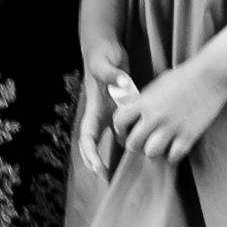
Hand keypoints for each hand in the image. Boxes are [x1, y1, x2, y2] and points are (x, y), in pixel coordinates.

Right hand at [80, 39, 138, 165]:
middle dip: (95, 162)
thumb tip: (122, 83)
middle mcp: (100, 113)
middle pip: (92, 144)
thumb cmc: (102, 54)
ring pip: (107, 139)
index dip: (91, 154)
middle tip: (105, 179)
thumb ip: (113, 74)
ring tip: (120, 173)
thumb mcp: (106, 62)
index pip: (87, 137)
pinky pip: (123, 129)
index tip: (98, 168)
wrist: (103, 47)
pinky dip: (127, 140)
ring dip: (110, 156)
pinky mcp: (120, 108)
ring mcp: (109, 112)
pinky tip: (139, 148)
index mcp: (93, 107)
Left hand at [113, 58, 226, 170]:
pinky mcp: (189, 135)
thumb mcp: (157, 84)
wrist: (210, 75)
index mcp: (145, 101)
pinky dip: (173, 155)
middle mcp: (155, 116)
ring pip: (151, 153)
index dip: (120, 129)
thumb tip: (135, 113)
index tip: (125, 132)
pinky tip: (176, 147)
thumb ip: (144, 100)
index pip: (119, 121)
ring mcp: (172, 127)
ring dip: (154, 152)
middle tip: (144, 142)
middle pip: (133, 144)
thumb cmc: (185, 76)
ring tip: (161, 146)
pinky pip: (174, 156)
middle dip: (136, 145)